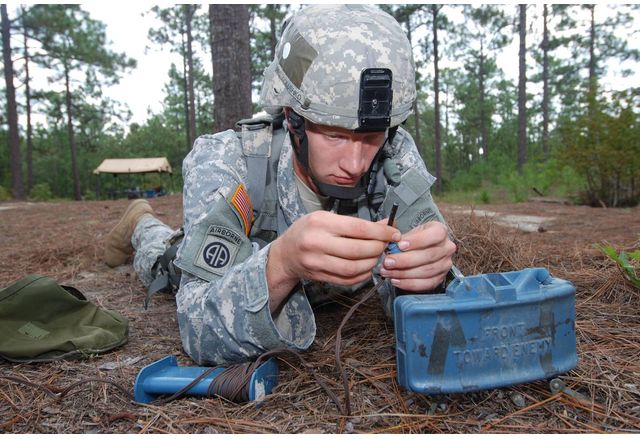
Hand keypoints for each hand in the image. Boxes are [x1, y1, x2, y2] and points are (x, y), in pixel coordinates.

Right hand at [267, 211, 399, 309]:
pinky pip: (347, 279)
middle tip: (386, 245)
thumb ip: (356, 223)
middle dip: (378, 248)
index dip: (380, 232)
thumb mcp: (328, 218)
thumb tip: (386, 224)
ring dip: (372, 263)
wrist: (285, 253)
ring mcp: (317, 262)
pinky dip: (362, 275)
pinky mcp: (319, 276)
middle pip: (358, 250)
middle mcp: (317, 242)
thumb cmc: (308, 230)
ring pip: (353, 267)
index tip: (394, 233)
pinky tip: (367, 267)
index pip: (358, 228)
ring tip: (377, 256)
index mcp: (320, 222)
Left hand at [379, 221, 455, 291]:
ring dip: (404, 273)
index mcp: (441, 231)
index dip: (417, 241)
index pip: (435, 235)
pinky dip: (409, 284)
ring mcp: (445, 264)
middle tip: (388, 262)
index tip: (400, 245)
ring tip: (388, 272)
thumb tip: (390, 247)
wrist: (420, 250)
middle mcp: (447, 248)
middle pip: (429, 255)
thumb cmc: (413, 240)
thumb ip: (401, 238)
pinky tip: (396, 280)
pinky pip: (426, 284)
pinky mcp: (440, 278)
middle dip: (405, 260)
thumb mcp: (409, 232)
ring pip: (426, 271)